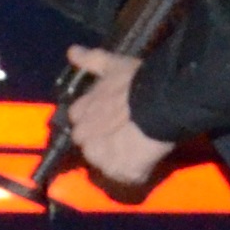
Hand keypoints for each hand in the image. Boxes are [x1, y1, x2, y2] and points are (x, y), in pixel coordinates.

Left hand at [62, 47, 169, 192]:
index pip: (78, 122)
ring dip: (116, 160)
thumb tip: (72, 51)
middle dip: (101, 142)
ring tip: (136, 149)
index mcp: (80, 112)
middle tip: (123, 135)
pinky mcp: (121, 172)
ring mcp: (101, 157)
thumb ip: (91, 60)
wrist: (158, 104)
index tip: (108, 119)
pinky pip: (126, 177)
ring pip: (105, 164)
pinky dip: (135, 172)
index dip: (93, 121)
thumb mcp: (113, 64)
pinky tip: (144, 162)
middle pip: (88, 146)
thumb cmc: (136, 82)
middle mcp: (84, 137)